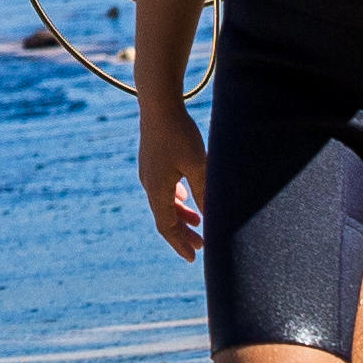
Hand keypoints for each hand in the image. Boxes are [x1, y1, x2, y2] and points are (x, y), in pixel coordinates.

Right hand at [138, 102, 206, 260]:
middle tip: (201, 246)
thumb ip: (205, 191)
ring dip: (181, 216)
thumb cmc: (179, 133)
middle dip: (183, 233)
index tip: (193, 258)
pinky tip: (186, 197)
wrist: (158, 104)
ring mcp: (149, 172)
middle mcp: (150, 184)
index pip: (167, 226)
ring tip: (198, 223)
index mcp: (158, 189)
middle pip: (165, 217)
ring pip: (164, 203)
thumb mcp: (198, 164)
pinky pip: (163, 190)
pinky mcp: (153, 162)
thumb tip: (213, 218)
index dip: (180, 243)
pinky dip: (175, 200)